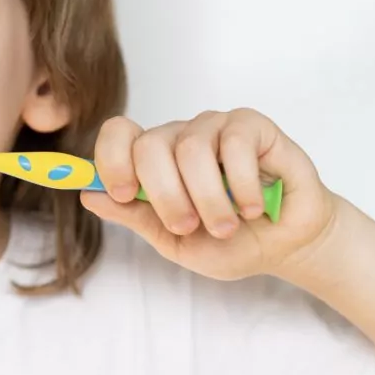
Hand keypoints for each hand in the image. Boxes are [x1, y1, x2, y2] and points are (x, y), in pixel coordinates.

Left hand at [80, 108, 339, 280]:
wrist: (286, 247)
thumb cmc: (229, 241)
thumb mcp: (172, 240)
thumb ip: (133, 216)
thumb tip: (88, 195)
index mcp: (154, 160)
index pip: (118, 135)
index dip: (112, 160)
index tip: (126, 195)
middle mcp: (181, 137)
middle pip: (149, 145)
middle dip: (165, 195)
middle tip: (186, 225)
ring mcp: (216, 128)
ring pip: (191, 148)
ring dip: (208, 198)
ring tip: (226, 225)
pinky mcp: (254, 127)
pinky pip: (235, 145)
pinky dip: (241, 186)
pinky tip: (253, 206)